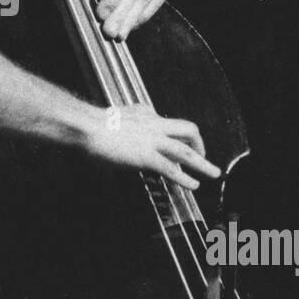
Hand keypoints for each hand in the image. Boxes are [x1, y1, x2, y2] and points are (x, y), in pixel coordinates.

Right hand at [85, 104, 219, 190]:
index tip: (175, 145)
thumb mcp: (112, 120)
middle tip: (203, 156)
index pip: (167, 124)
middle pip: (188, 129)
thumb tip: (123, 137)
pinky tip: (193, 185)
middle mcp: (154, 124)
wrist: (86, 127)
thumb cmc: (90, 125)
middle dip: (199, 144)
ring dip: (203, 163)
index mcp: (145, 113)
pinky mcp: (147, 156)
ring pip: (187, 151)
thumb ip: (124, 126)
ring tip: (213, 173)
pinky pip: (172, 169)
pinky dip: (185, 178)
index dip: (174, 136)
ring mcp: (153, 140)